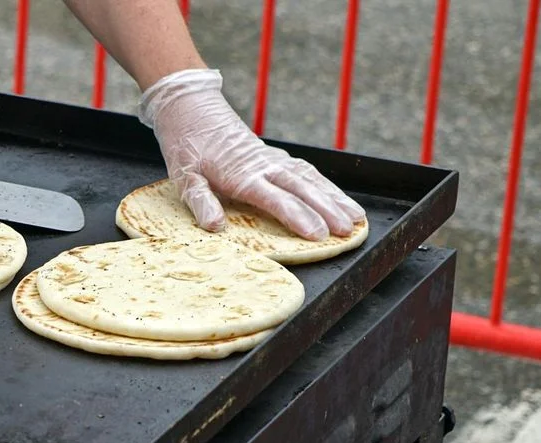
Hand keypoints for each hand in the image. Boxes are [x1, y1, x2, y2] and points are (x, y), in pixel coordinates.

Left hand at [139, 69, 364, 239]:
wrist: (191, 109)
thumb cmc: (186, 147)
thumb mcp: (184, 177)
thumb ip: (201, 201)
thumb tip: (214, 226)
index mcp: (241, 174)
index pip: (275, 198)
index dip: (298, 216)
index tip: (318, 234)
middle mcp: (263, 165)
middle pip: (302, 188)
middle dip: (327, 209)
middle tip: (348, 230)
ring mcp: (271, 159)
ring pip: (310, 178)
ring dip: (334, 197)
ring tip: (356, 217)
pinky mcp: (274, 156)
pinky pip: (306, 170)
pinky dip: (325, 184)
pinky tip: (339, 198)